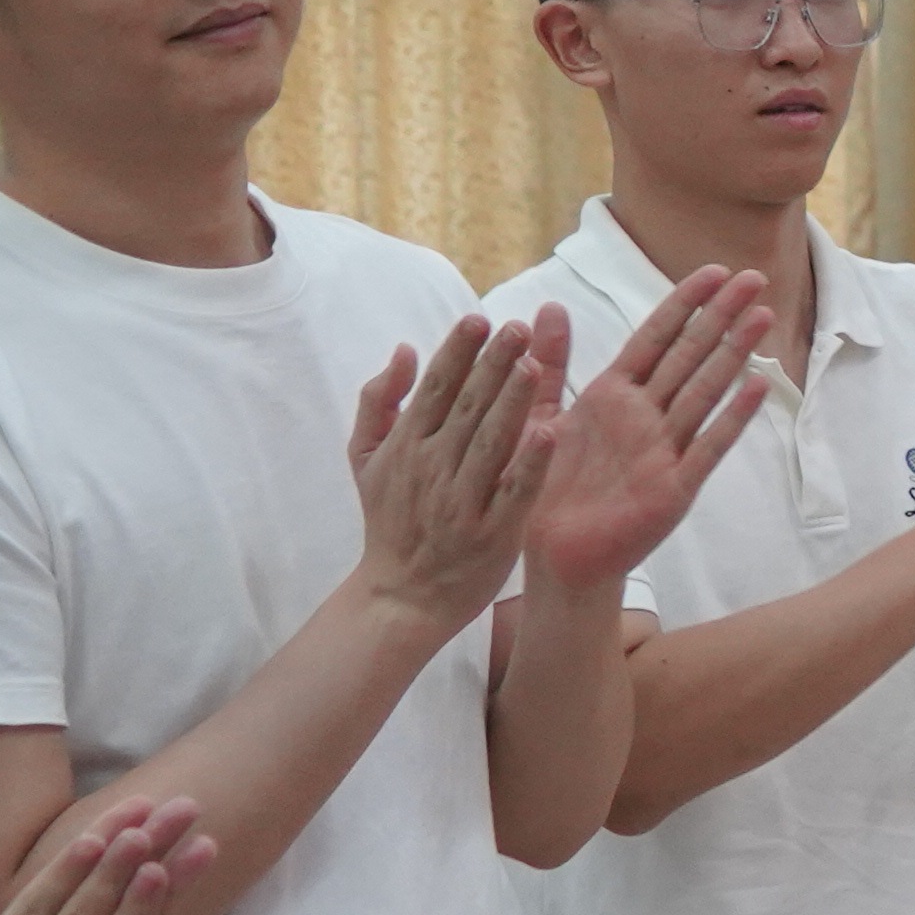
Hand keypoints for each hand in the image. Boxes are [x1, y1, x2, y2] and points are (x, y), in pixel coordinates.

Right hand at [349, 315, 567, 632]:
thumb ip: (379, 402)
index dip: (457, 352)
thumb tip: (403, 350)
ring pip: (491, 443)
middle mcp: (432, 468)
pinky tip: (549, 431)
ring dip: (512, 403)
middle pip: (467, 407)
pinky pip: (514, 491)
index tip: (479, 318)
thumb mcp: (365, 459)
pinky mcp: (493, 532)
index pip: (436, 389)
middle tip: (517, 327)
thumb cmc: (390, 519)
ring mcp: (463, 501)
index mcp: (406, 445)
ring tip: (532, 365)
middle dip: (492, 364)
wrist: (401, 596)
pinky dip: (530, 463)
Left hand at [526, 266, 772, 592]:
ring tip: (764, 318)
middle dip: (722, 315)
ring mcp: (663, 451)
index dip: (685, 303)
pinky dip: (732, 418)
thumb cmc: (547, 490)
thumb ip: (548, 362)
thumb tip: (547, 305)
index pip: (656, 338)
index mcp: (613, 397)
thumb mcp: (538, 415)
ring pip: (704, 391)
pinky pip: (707, 447)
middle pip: (689, 356)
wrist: (553, 557)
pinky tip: (757, 388)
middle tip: (757, 278)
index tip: (715, 270)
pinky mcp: (673, 488)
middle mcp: (644, 418)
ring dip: (735, 354)